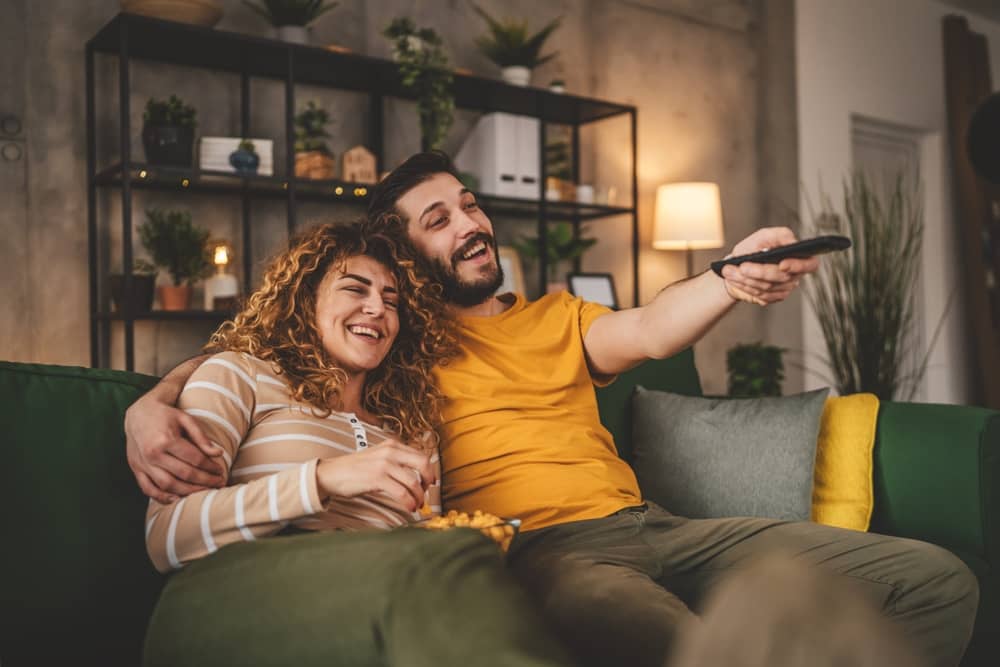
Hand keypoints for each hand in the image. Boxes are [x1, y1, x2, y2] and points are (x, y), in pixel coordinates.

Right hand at [125, 393, 225, 502]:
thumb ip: (201, 437)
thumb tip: (218, 454)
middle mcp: (153, 453)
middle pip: (184, 474)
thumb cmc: (166, 415)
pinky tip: (177, 499)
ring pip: (168, 485)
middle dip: (204, 481)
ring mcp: (142, 463)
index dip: (210, 467)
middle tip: (218, 483)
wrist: (138, 413)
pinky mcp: (136, 469)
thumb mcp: (186, 419)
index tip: (221, 471)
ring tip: (204, 493)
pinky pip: (148, 488)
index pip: (195, 459)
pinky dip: (162, 497)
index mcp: (166, 440)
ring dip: (188, 492)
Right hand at [316, 440, 437, 512]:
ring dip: (418, 497)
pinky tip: (409, 508)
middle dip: (428, 482)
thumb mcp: (378, 457)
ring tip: (416, 505)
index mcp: (392, 445)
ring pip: (413, 481)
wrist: (331, 474)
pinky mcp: (377, 478)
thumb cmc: (355, 469)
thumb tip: (416, 475)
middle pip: (423, 464)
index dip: (429, 471)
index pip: (421, 455)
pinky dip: (408, 502)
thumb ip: (396, 461)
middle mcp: (390, 451)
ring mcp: (384, 464)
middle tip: (426, 494)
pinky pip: (401, 492)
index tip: (430, 483)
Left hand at [720, 227, 818, 305]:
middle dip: (759, 272)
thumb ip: (780, 235)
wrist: (737, 265)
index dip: (798, 266)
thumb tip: (791, 242)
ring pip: (768, 287)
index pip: (810, 264)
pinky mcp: (774, 297)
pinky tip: (735, 279)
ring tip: (730, 271)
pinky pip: (761, 296)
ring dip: (747, 279)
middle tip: (742, 266)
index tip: (781, 265)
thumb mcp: (764, 235)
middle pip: (781, 277)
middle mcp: (795, 274)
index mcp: (797, 256)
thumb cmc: (753, 248)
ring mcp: (785, 287)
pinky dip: (745, 287)